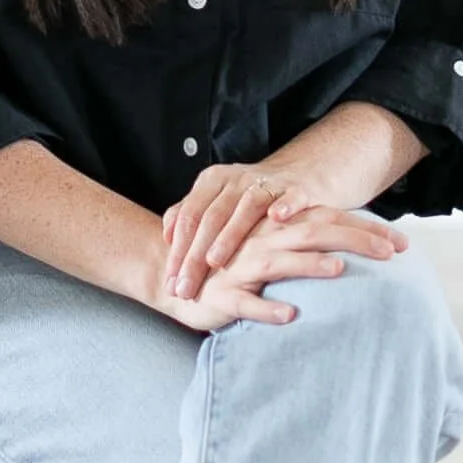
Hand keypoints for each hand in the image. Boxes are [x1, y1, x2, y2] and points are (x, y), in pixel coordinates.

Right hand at [144, 193, 408, 329]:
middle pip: (313, 233)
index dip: (365, 230)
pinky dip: (266, 309)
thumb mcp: (269, 251)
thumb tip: (352, 252)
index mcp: (277, 231)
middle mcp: (262, 243)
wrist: (168, 272)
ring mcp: (241, 269)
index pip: (328, 222)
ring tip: (340, 268)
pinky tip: (290, 315)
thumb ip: (305, 247)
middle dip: (354, 240)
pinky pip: (246, 304)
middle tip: (392, 252)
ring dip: (309, 264)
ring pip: (279, 262)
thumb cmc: (229, 265)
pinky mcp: (222, 297)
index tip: (404, 245)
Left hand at [163, 161, 317, 297]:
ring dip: (230, 235)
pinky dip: (285, 205)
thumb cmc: (247, 197)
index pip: (188, 217)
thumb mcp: (215, 200)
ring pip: (246, 207)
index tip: (170, 282)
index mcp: (212, 181)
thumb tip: (167, 237)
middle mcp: (236, 180)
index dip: (177, 251)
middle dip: (196, 256)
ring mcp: (266, 183)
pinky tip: (277, 217)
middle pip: (211, 218)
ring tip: (215, 262)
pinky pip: (290, 197)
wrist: (294, 175)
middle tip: (186, 287)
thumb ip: (188, 215)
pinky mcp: (296, 189)